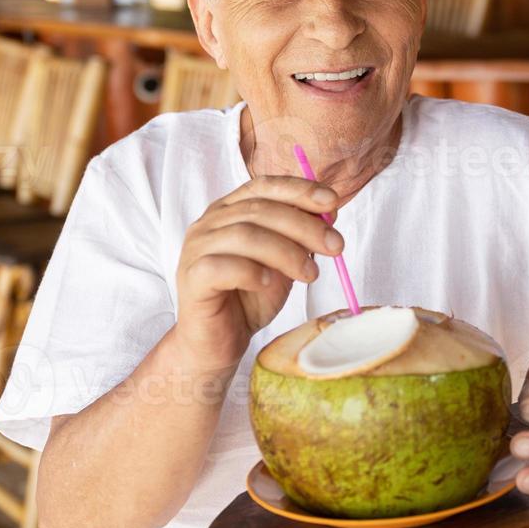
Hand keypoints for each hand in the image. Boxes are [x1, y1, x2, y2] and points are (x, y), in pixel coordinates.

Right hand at [174, 176, 342, 370]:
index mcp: (230, 210)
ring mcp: (196, 248)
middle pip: (260, 210)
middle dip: (305, 225)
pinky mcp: (192, 277)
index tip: (332, 201)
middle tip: (336, 246)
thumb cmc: (250, 298)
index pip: (264, 186)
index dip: (299, 190)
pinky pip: (223, 266)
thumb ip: (301, 235)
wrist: (219, 341)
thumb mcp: (285, 261)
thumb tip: (330, 211)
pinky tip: (269, 283)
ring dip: (287, 252)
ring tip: (310, 274)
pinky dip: (252, 272)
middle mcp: (209, 223)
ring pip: (245, 235)